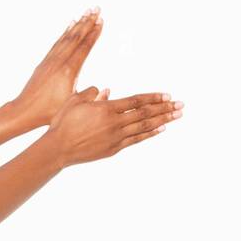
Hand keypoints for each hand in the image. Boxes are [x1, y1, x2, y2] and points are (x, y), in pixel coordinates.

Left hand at [8, 8, 103, 129]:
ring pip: (66, 37)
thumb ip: (89, 96)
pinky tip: (69, 25)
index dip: (93, 33)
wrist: (24, 111)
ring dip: (78, 24)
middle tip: (97, 8)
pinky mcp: (44, 62)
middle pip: (76, 37)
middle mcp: (59, 62)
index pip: (84, 48)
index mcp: (68, 71)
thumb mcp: (72, 106)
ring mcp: (50, 60)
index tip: (101, 21)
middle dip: (88, 22)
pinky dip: (65, 32)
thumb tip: (105, 88)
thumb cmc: (49, 113)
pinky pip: (57, 43)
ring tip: (86, 12)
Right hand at [44, 87, 182, 167]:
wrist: (58, 149)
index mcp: (107, 108)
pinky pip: (136, 140)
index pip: (137, 101)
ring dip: (163, 120)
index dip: (154, 98)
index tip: (168, 95)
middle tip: (181, 105)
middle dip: (165, 109)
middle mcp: (115, 123)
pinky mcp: (114, 149)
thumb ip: (93, 93)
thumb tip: (108, 91)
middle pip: (146, 114)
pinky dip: (150, 134)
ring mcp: (116, 137)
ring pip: (144, 127)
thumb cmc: (63, 122)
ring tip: (177, 115)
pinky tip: (161, 129)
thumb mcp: (76, 101)